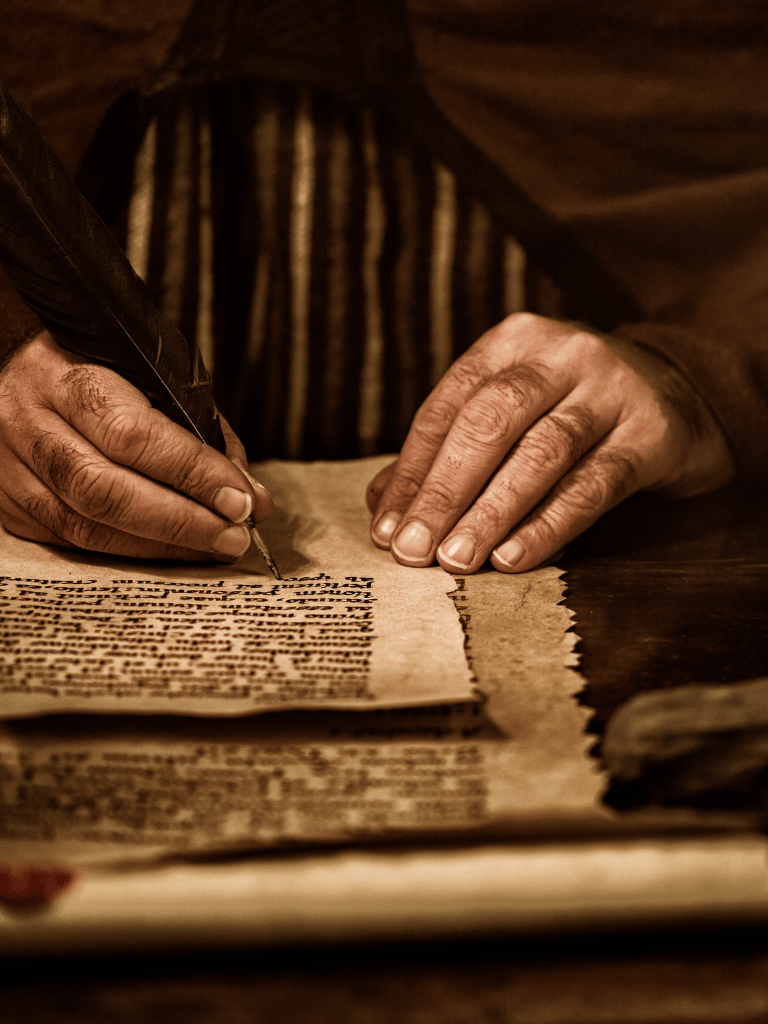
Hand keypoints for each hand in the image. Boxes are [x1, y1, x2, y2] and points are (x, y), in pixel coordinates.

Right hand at [0, 330, 271, 559]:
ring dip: (160, 546)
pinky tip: (168, 550)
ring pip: (86, 525)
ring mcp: (12, 469)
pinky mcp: (7, 505)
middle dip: (182, 521)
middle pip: (105, 490)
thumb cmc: (91, 365)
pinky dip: (127, 550)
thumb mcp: (145, 370)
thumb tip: (248, 494)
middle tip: (234, 536)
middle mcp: (30, 424)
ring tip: (213, 548)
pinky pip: (71, 541)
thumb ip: (196, 426)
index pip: (134, 434)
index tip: (243, 499)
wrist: (5, 364)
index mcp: (68, 377)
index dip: (193, 472)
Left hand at [367, 313, 733, 573]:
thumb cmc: (573, 413)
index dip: (412, 471)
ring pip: (540, 452)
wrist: (682, 397)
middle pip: (489, 421)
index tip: (387, 528)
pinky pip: (594, 483)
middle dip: (444, 490)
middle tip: (413, 550)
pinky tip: (514, 556)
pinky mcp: (652, 432)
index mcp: (511, 342)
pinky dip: (549, 523)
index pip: (447, 408)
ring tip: (456, 559)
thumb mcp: (512, 416)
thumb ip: (449, 453)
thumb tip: (384, 508)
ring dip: (491, 511)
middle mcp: (560, 354)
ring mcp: (611, 388)